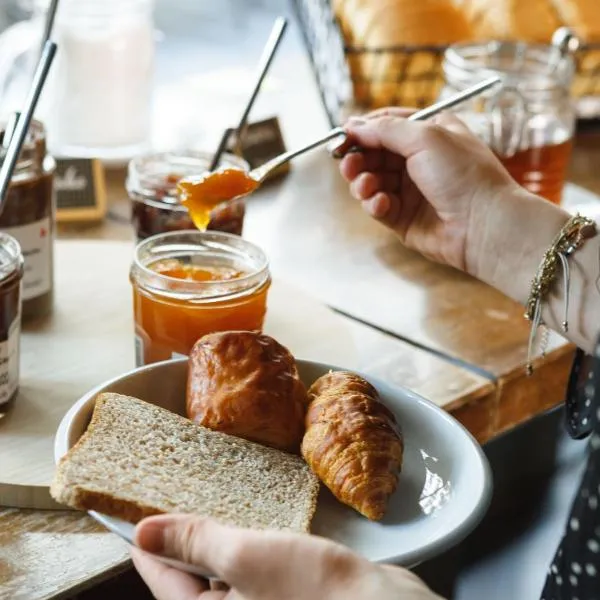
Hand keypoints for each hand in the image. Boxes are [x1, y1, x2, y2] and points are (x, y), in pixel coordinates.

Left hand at [132, 514, 443, 599]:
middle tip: (171, 497)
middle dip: (181, 538)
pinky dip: (242, 546)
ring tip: (203, 503)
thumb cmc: (311, 590)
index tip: (135, 510)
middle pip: (188, 577)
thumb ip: (193, 544)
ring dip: (212, 539)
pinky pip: (246, 572)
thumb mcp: (244, 558)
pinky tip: (245, 523)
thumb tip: (144, 532)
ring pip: (219, 573)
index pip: (160, 578)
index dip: (147, 541)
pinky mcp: (279, 598)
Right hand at [340, 109, 519, 274]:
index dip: (362, 130)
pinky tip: (382, 204)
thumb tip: (352, 125)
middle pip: (373, 154)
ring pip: (371, 181)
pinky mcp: (403, 218)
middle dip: (358, 159)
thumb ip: (385, 129)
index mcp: (429, 133)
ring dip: (363, 183)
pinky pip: (377, 206)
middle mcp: (419, 160)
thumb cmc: (464, 174)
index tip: (341, 137)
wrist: (483, 225)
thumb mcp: (425, 137)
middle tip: (348, 166)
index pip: (387, 125)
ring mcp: (411, 190)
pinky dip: (374, 204)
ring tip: (366, 187)